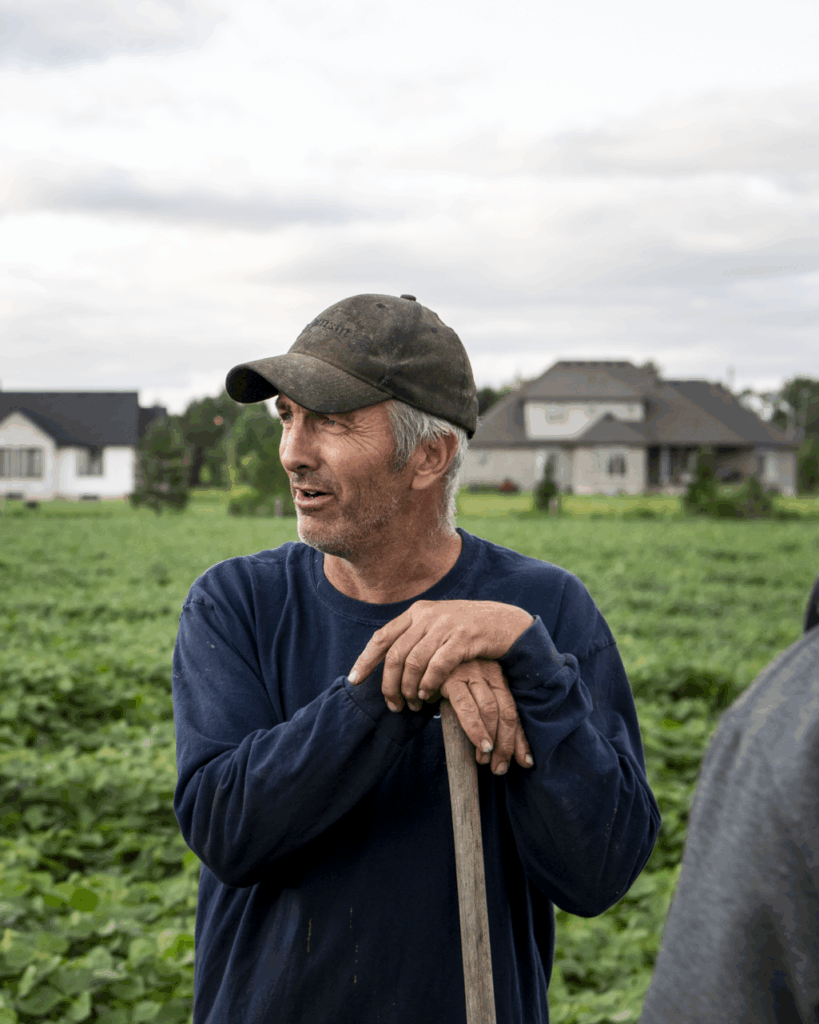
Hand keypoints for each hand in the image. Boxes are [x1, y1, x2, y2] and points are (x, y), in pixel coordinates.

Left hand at [348, 599, 533, 710]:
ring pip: (414, 662)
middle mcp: (427, 616)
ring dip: (409, 689)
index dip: (365, 660)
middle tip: (393, 705)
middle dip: (389, 684)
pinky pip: (437, 665)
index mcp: (417, 612)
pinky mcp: (463, 637)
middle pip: (395, 655)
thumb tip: (390, 662)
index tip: (354, 681)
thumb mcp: (438, 625)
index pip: (382, 637)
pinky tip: (429, 696)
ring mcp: (445, 625)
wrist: (506, 622)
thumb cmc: (469, 631)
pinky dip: (429, 683)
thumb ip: (416, 637)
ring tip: (413, 705)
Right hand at [439, 659, 532, 774]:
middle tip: (499, 768)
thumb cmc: (448, 680)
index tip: (526, 763)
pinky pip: (466, 706)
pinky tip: (477, 742)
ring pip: (490, 710)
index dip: (520, 739)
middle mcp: (489, 672)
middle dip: (506, 744)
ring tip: (485, 760)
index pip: (514, 712)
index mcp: (498, 677)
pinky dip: (474, 727)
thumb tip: (501, 749)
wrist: (423, 659)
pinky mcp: (451, 677)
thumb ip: (485, 714)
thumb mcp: (470, 692)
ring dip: (490, 738)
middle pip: (506, 712)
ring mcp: (472, 673)